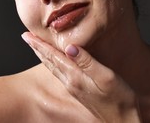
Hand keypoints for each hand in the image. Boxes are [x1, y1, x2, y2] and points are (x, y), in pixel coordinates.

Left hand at [21, 32, 141, 121]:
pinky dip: (53, 63)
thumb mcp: (105, 77)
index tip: (27, 35)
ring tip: (35, 47)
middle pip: (49, 62)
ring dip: (43, 55)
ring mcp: (74, 88)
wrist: (124, 121)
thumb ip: (87, 61)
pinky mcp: (79, 91)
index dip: (40, 44)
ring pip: (53, 68)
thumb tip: (69, 46)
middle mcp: (71, 83)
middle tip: (25, 37)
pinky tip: (55, 62)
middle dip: (37, 48)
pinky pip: (60, 73)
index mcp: (75, 77)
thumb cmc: (119, 99)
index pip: (53, 57)